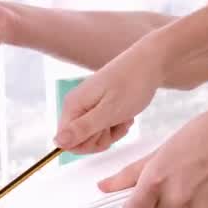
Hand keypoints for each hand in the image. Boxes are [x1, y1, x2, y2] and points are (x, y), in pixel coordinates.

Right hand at [55, 35, 166, 153]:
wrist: (151, 62)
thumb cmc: (132, 84)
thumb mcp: (109, 112)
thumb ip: (83, 129)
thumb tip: (56, 142)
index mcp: (73, 106)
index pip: (66, 142)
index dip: (87, 144)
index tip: (105, 133)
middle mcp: (75, 106)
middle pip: (79, 141)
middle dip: (101, 138)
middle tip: (117, 123)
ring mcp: (87, 106)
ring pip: (93, 136)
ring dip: (112, 133)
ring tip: (124, 117)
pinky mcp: (98, 106)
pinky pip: (102, 127)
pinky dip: (117, 125)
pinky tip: (126, 115)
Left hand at [97, 102, 207, 207]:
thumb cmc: (205, 133)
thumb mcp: (161, 150)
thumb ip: (130, 173)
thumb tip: (105, 187)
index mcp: (156, 181)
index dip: (134, 207)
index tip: (138, 199)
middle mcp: (175, 199)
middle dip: (163, 196)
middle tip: (180, 171)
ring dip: (186, 197)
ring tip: (201, 171)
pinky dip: (206, 201)